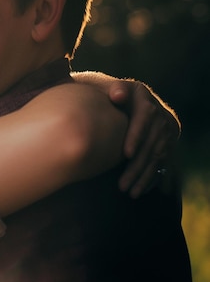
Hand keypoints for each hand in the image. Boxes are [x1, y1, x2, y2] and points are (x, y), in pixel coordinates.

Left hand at [107, 79, 179, 196]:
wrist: (126, 99)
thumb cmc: (113, 96)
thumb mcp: (116, 89)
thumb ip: (116, 90)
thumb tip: (117, 95)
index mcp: (146, 102)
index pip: (145, 119)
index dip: (136, 136)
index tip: (126, 154)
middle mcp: (161, 118)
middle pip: (152, 144)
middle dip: (137, 166)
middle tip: (122, 185)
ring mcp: (167, 133)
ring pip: (158, 158)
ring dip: (145, 177)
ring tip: (130, 192)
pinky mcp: (167, 145)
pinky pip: (164, 164)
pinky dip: (154, 178)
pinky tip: (142, 190)